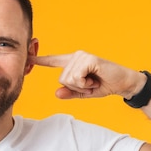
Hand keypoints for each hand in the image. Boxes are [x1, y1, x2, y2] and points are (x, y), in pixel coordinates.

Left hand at [31, 51, 146, 99]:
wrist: (123, 83)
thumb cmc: (104, 85)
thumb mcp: (84, 92)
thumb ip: (70, 93)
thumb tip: (57, 94)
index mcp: (73, 63)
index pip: (53, 61)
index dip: (40, 60)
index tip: (28, 58)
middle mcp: (76, 57)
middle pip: (61, 79)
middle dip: (76, 87)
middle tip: (91, 83)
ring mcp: (82, 56)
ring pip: (68, 79)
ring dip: (82, 86)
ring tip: (94, 81)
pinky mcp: (88, 59)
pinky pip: (76, 77)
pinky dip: (85, 83)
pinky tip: (95, 78)